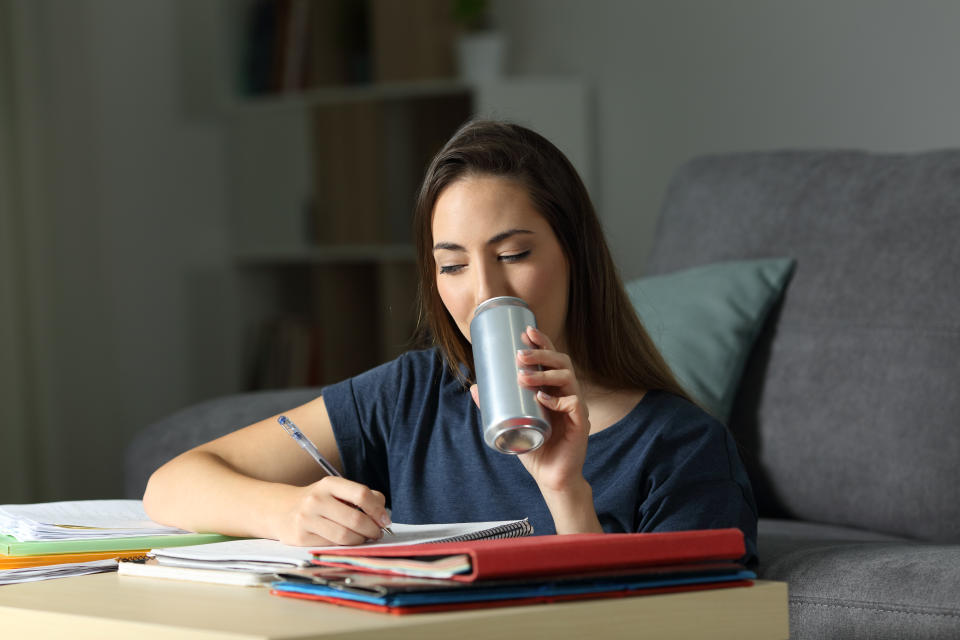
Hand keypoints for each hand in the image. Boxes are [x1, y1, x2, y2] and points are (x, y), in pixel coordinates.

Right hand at [271, 476, 390, 545]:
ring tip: (363, 539)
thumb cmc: (318, 501)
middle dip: (372, 530)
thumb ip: (361, 497)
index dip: (377, 510)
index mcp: (329, 484)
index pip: (361, 494)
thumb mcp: (337, 491)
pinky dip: (344, 547)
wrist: (281, 510)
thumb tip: (382, 513)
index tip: (385, 520)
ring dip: (360, 540)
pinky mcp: (300, 538)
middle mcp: (316, 499)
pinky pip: (331, 546)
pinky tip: (347, 543)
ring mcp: (306, 519)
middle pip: (355, 519)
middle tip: (376, 534)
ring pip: (344, 536)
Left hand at [470, 325, 590, 493]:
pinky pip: (574, 404)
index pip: (552, 359)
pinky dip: (558, 400)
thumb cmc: (534, 448)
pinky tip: (543, 399)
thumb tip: (474, 387)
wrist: (551, 477)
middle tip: (520, 354)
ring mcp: (576, 408)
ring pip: (568, 378)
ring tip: (524, 376)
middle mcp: (568, 393)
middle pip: (562, 362)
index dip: (542, 342)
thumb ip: (495, 406)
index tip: (525, 331)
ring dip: (545, 374)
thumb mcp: (512, 423)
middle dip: (541, 353)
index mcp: (555, 389)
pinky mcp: (581, 424)